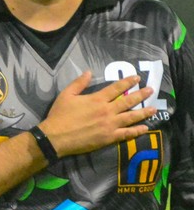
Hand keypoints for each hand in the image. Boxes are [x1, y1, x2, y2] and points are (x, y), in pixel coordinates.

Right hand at [41, 72, 155, 158]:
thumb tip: (89, 72)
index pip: (116, 88)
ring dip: (143, 112)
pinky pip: (127, 134)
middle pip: (128, 101)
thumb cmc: (59, 115)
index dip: (127, 82)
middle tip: (151, 90)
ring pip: (131, 117)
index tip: (137, 78)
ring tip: (153, 109)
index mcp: (97, 99)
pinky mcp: (109, 137)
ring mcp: (110, 125)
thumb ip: (79, 83)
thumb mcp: (66, 95)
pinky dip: (137, 131)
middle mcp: (107, 111)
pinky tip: (145, 128)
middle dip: (141, 95)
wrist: (56, 137)